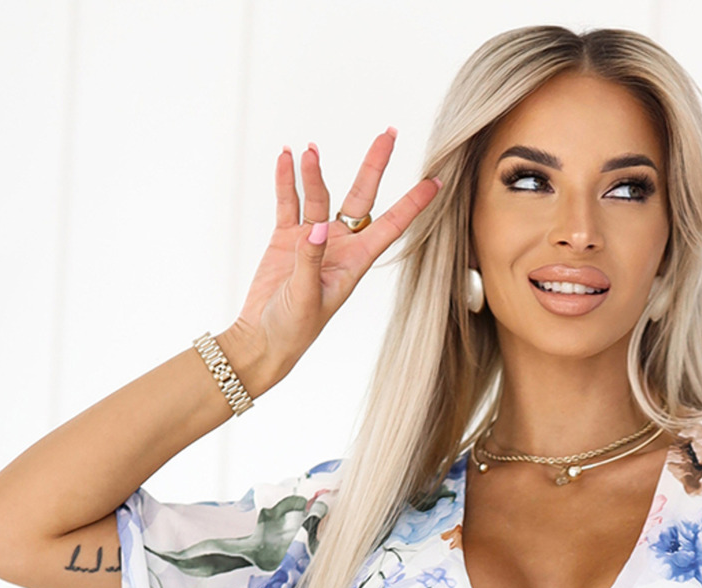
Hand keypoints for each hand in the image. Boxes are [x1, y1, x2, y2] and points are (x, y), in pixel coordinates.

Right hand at [223, 131, 439, 394]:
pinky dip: (287, 181)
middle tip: (389, 134)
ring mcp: (313, 240)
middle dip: (374, 166)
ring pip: (319, 196)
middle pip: (361, 197)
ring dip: (313, 173)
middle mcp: (339, 246)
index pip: (391, 225)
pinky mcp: (286, 239)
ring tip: (308, 150)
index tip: (437, 180)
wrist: (264, 340)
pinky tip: (287, 158)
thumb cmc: (294, 329)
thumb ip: (311, 259)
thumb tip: (315, 226)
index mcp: (356, 263)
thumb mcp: (306, 297)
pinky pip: (289, 203)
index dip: (414, 203)